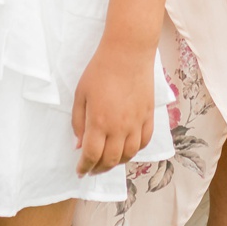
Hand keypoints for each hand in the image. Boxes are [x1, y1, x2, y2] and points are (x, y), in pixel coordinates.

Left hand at [71, 41, 155, 175]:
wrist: (127, 53)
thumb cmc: (100, 71)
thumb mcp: (80, 95)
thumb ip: (78, 122)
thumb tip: (79, 145)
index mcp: (99, 122)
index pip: (92, 155)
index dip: (85, 167)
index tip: (80, 171)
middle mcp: (119, 127)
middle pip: (110, 159)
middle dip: (99, 169)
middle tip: (92, 169)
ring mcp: (136, 123)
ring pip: (129, 154)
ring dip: (117, 163)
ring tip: (108, 162)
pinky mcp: (148, 116)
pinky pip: (144, 141)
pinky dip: (135, 150)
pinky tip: (127, 149)